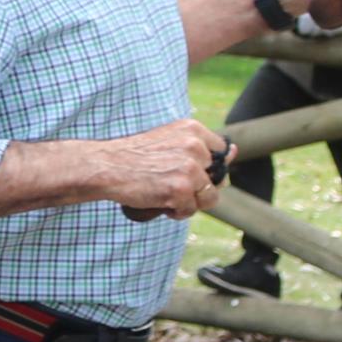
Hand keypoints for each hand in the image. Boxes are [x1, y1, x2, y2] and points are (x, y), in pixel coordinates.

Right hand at [105, 118, 231, 220]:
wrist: (105, 166)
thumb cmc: (134, 156)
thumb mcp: (168, 140)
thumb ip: (199, 147)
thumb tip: (235, 152)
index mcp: (193, 129)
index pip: (220, 152)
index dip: (207, 167)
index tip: (188, 170)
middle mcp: (195, 146)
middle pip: (216, 179)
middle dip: (198, 187)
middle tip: (169, 181)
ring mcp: (189, 168)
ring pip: (208, 198)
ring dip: (189, 201)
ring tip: (164, 192)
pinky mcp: (182, 190)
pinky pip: (190, 210)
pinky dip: (175, 211)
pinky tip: (158, 200)